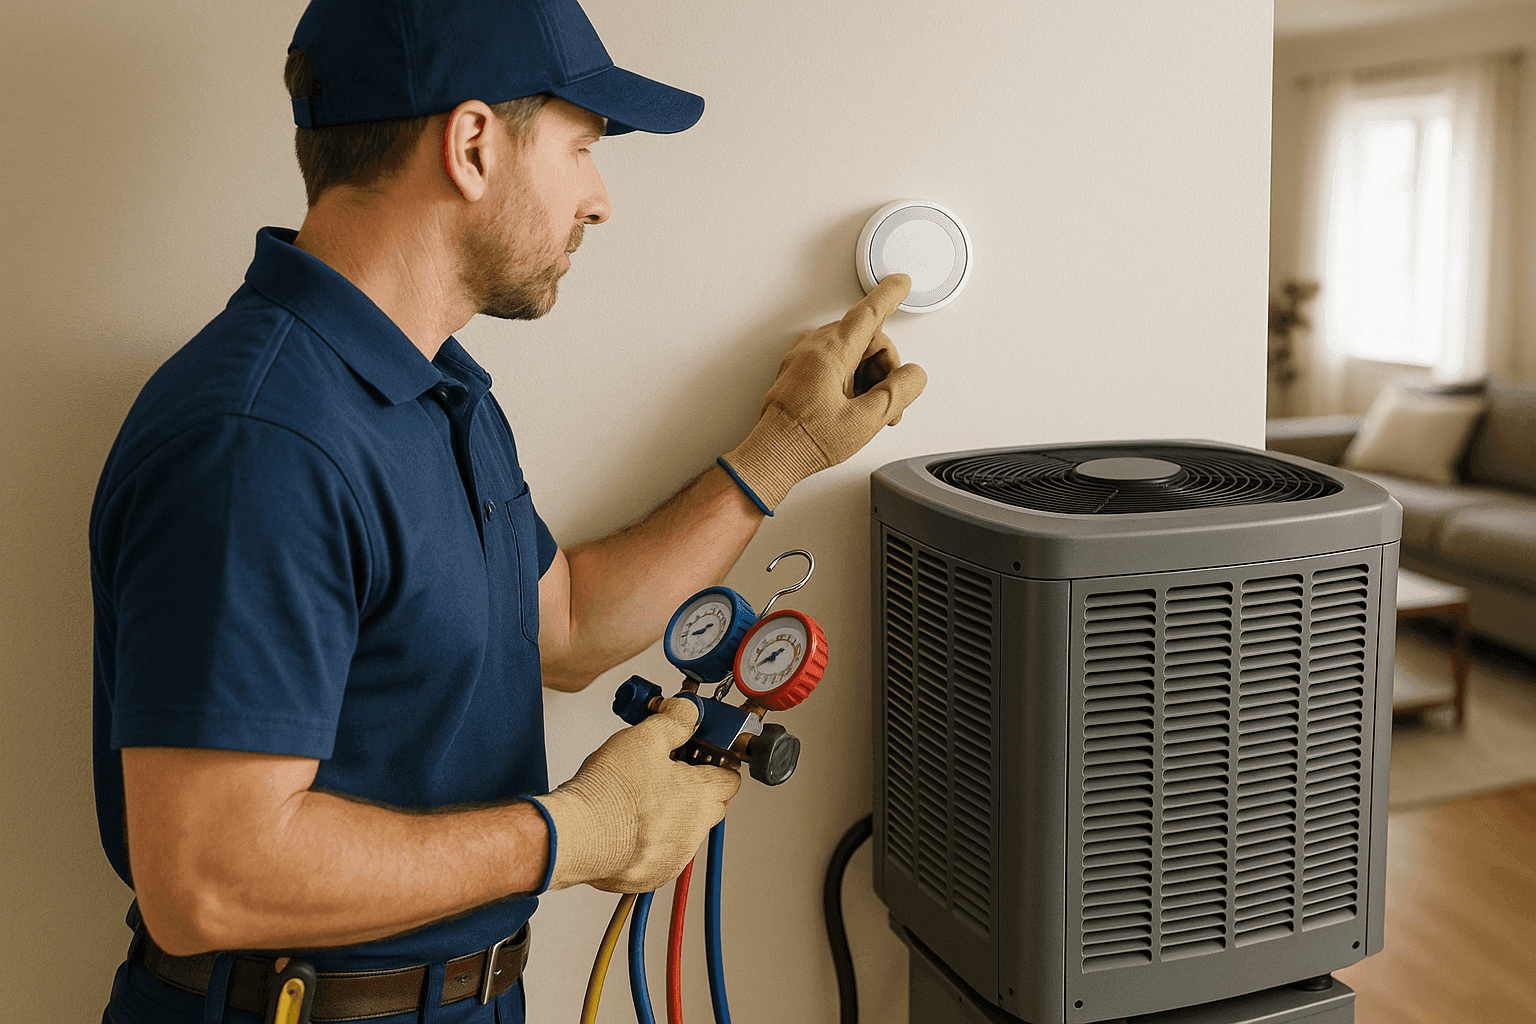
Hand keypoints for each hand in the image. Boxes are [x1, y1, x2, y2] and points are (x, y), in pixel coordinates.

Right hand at [527, 698, 739, 892]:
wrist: (575, 837)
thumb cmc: (609, 793)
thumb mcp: (645, 737)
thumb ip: (675, 719)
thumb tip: (687, 711)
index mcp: (700, 795)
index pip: (730, 778)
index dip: (715, 761)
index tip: (699, 753)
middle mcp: (694, 830)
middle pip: (711, 805)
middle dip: (694, 787)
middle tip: (667, 771)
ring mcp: (675, 856)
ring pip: (685, 830)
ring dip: (672, 814)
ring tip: (639, 796)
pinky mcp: (652, 875)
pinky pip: (662, 853)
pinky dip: (650, 839)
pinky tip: (626, 822)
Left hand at [722, 274, 927, 511]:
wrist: (772, 457)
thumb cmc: (806, 441)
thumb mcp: (866, 420)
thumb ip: (898, 393)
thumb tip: (914, 375)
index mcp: (830, 353)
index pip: (868, 313)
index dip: (889, 296)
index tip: (901, 283)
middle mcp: (813, 349)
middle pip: (865, 339)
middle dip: (884, 367)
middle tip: (888, 402)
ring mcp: (803, 359)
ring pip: (851, 351)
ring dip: (868, 376)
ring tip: (868, 411)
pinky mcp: (798, 372)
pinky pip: (834, 362)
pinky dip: (851, 379)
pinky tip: (852, 407)